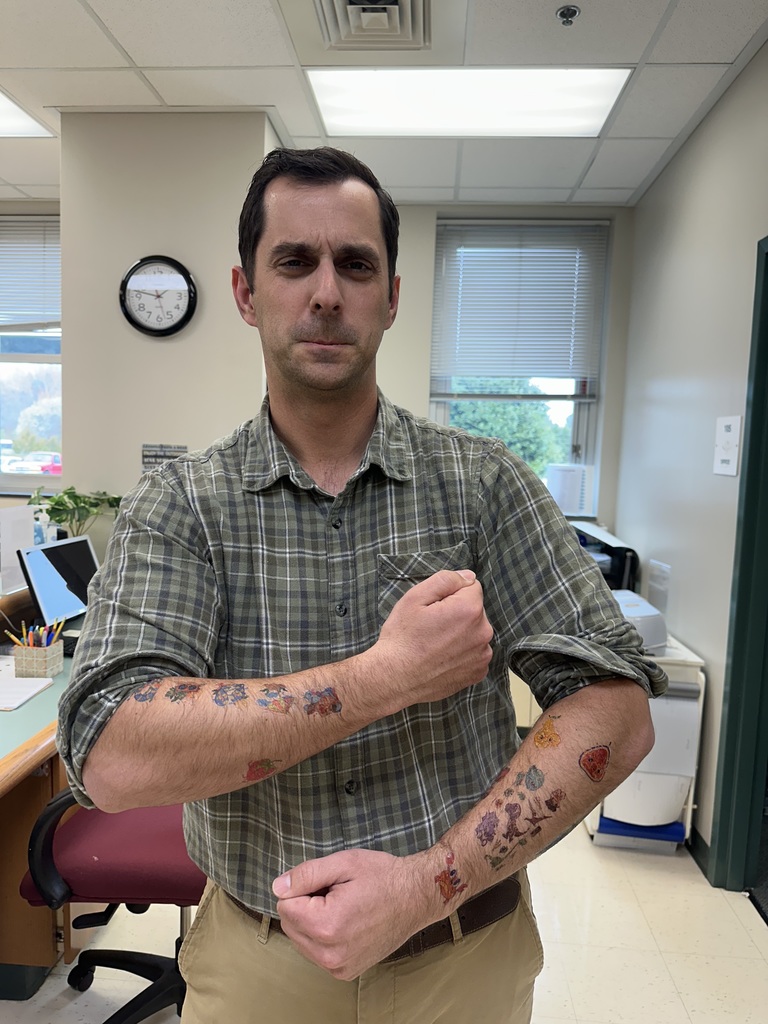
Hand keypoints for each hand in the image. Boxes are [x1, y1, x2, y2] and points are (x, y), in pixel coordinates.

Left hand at [272, 849, 434, 979]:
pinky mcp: (344, 972)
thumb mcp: (344, 863)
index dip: (302, 887)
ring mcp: (338, 967)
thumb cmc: (383, 876)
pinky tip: (346, 921)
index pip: (284, 905)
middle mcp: (330, 954)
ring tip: (342, 906)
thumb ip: (306, 875)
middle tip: (335, 892)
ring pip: (300, 939)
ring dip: (312, 921)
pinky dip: (322, 936)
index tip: (327, 883)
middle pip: (289, 924)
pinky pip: (316, 951)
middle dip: (305, 905)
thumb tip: (278, 887)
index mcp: (327, 925)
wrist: (415, 897)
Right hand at [373, 570, 493, 711]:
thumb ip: (445, 580)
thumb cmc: (401, 638)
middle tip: (432, 627)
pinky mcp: (478, 672)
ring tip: (436, 644)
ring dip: (462, 633)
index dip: (450, 594)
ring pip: (475, 631)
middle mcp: (483, 632)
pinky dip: (463, 652)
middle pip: (475, 609)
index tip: (434, 608)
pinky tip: (443, 657)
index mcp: (469, 610)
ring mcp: (482, 655)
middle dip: (458, 612)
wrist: (394, 679)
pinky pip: (475, 652)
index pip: (471, 586)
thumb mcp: (414, 598)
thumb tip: (468, 576)